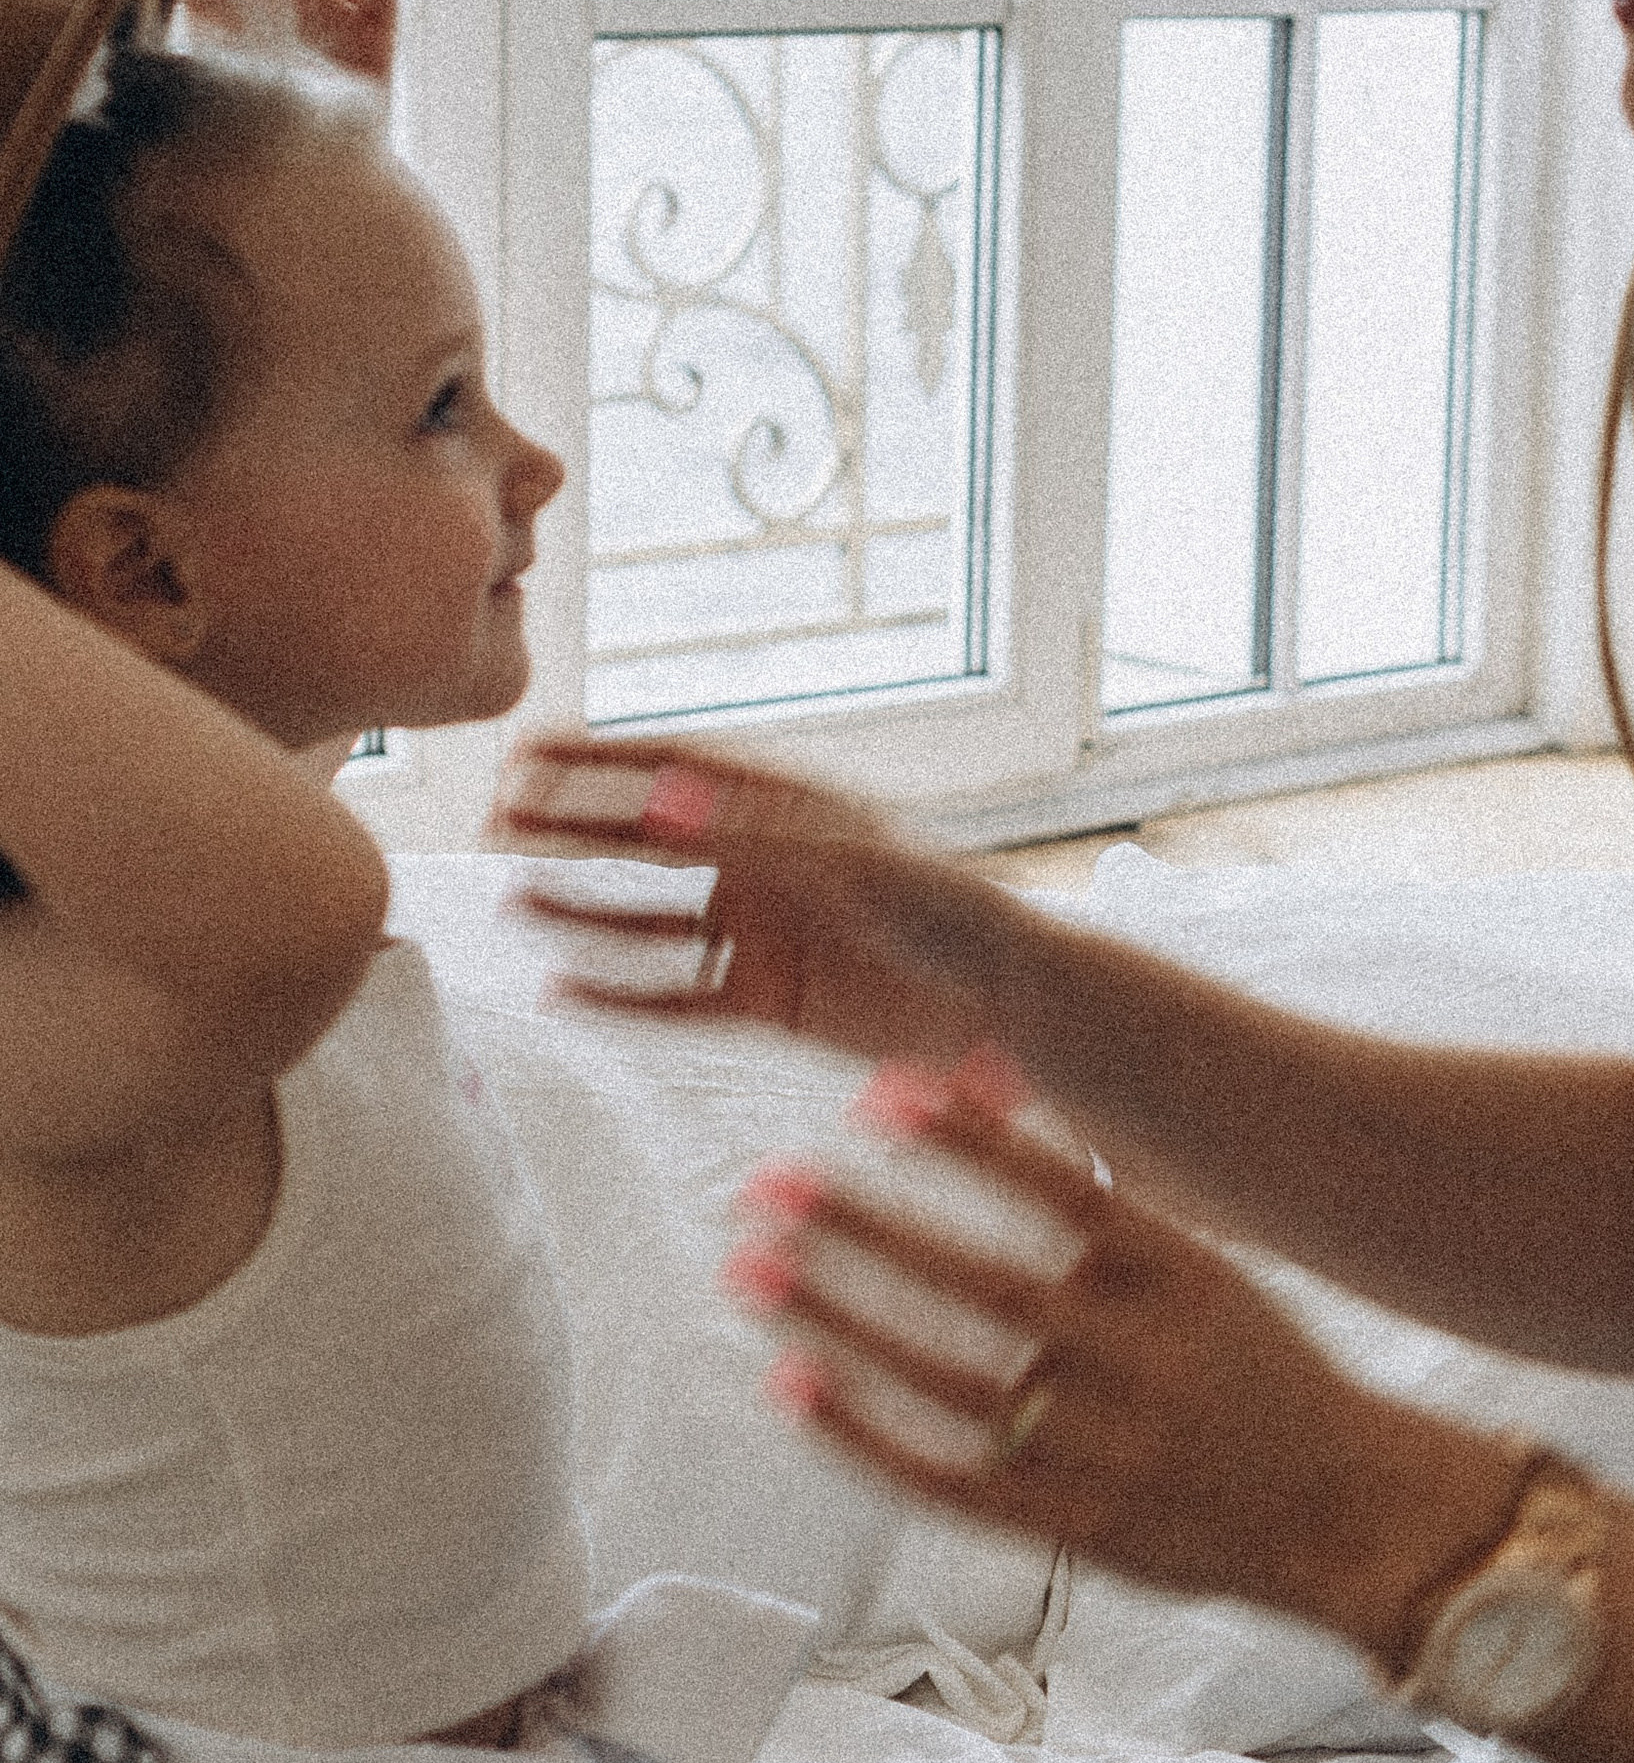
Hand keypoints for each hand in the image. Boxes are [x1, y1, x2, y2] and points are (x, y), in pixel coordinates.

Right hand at [492, 733, 1012, 1067]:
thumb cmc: (957, 918)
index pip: (679, 768)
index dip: (602, 759)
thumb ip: (759, 837)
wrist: (1013, 1011)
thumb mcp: (859, 866)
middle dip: (572, 828)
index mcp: (794, 808)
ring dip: (582, 908)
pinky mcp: (769, 1004)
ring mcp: (765, 933)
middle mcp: (769, 863)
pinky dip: (619, 998)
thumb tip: (659, 800)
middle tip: (491, 820)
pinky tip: (561, 991)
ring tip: (510, 897)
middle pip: (649, 840)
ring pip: (650, 918)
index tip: (527, 751)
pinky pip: (675, 999)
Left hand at [721, 1075, 1516, 1648]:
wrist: (1353, 1513)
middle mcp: (1146, 1363)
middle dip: (864, 1231)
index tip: (877, 1094)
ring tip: (752, 1268)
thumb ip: (1103, 1200)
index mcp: (1189, 1280)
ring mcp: (1108, 1453)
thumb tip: (993, 1090)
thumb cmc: (1262, 1371)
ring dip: (840, 1320)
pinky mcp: (1077, 1532)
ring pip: (947, 1379)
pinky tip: (791, 1385)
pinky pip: (946, 1479)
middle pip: (981, 1286)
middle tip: (766, 1184)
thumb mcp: (1211, 1270)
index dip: (968, 1142)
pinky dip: (863, 1434)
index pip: (1064, 1193)